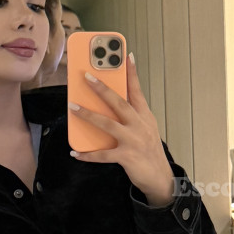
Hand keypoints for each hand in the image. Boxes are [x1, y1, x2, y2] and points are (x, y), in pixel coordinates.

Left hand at [69, 54, 174, 206]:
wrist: (160, 178)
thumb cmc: (149, 151)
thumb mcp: (145, 129)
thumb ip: (131, 115)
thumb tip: (107, 104)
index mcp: (145, 116)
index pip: (137, 91)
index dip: (132, 73)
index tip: (126, 55)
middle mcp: (140, 125)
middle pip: (119, 103)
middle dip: (102, 89)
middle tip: (86, 76)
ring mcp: (134, 141)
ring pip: (108, 124)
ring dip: (88, 115)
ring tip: (73, 107)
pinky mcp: (127, 157)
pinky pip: (103, 154)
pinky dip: (88, 155)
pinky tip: (75, 153)